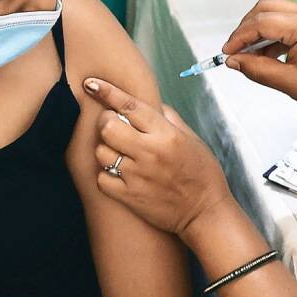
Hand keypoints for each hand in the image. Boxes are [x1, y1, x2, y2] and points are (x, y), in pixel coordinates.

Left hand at [84, 78, 232, 235]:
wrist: (205, 213)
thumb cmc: (202, 174)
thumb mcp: (192, 139)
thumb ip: (169, 119)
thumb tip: (150, 104)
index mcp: (166, 134)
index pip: (130, 106)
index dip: (107, 92)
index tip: (91, 84)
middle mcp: (150, 152)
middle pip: (108, 126)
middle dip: (106, 122)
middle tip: (113, 126)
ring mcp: (137, 176)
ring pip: (101, 152)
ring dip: (105, 149)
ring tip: (119, 152)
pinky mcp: (129, 197)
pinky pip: (102, 178)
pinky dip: (106, 174)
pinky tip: (118, 173)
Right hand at [222, 0, 296, 116]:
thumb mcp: (289, 83)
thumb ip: (257, 69)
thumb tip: (233, 61)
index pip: (262, 23)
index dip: (240, 37)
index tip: (227, 53)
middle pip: (265, 9)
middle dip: (245, 29)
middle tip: (234, 52)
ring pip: (273, 11)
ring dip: (257, 30)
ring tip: (248, 56)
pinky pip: (285, 19)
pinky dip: (271, 33)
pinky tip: (265, 54)